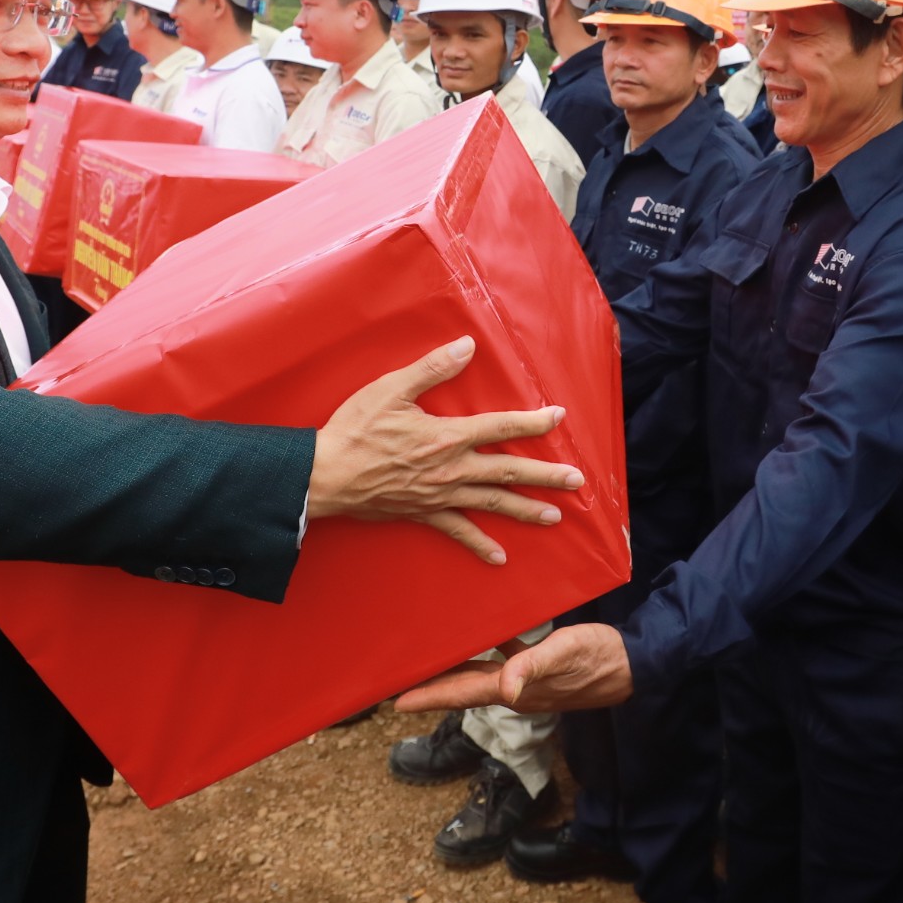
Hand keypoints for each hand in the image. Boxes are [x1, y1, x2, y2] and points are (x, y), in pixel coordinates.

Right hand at [307, 336, 577, 563]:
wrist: (325, 476)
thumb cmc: (355, 429)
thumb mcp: (392, 389)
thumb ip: (432, 368)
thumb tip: (467, 346)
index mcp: (448, 435)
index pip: (501, 426)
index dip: (533, 421)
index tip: (558, 417)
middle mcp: (452, 468)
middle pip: (509, 471)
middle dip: (546, 476)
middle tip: (577, 482)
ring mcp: (440, 495)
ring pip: (492, 503)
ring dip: (526, 510)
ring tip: (555, 516)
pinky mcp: (424, 513)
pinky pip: (458, 532)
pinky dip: (479, 544)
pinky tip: (499, 557)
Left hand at [395, 624, 633, 713]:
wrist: (633, 665)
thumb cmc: (599, 657)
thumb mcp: (565, 654)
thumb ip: (533, 668)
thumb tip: (504, 690)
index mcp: (514, 689)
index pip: (462, 694)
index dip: (428, 697)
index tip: (395, 700)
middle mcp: (515, 690)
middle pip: (463, 689)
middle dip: (431, 687)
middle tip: (398, 681)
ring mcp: (527, 682)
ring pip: (479, 676)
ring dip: (453, 672)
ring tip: (428, 662)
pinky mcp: (539, 668)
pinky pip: (502, 662)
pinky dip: (484, 653)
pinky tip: (481, 635)